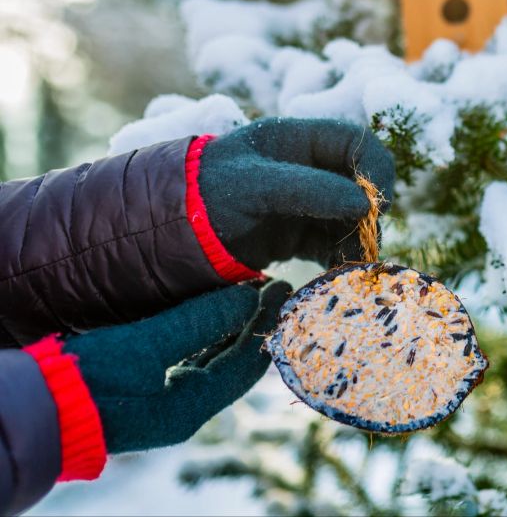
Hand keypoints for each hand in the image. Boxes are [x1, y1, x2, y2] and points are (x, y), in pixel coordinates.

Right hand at [63, 281, 291, 452]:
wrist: (35, 408)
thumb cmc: (89, 378)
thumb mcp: (148, 345)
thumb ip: (200, 321)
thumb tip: (248, 296)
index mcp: (192, 405)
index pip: (246, 362)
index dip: (266, 322)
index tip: (283, 287)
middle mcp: (184, 407)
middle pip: (234, 361)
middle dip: (253, 323)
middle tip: (272, 285)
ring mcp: (163, 400)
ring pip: (212, 359)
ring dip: (229, 327)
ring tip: (246, 292)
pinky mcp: (144, 388)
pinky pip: (189, 359)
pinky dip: (204, 335)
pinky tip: (208, 312)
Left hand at [198, 117, 394, 269]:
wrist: (170, 230)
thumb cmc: (207, 193)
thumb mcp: (255, 185)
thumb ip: (309, 190)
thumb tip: (364, 204)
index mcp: (300, 139)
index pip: (359, 143)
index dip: (376, 170)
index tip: (376, 205)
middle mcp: (309, 168)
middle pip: (363, 185)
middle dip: (369, 215)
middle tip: (366, 244)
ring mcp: (306, 202)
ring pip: (353, 218)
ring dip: (358, 242)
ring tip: (349, 267)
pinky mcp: (299, 234)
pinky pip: (334, 244)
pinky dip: (341, 259)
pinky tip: (335, 275)